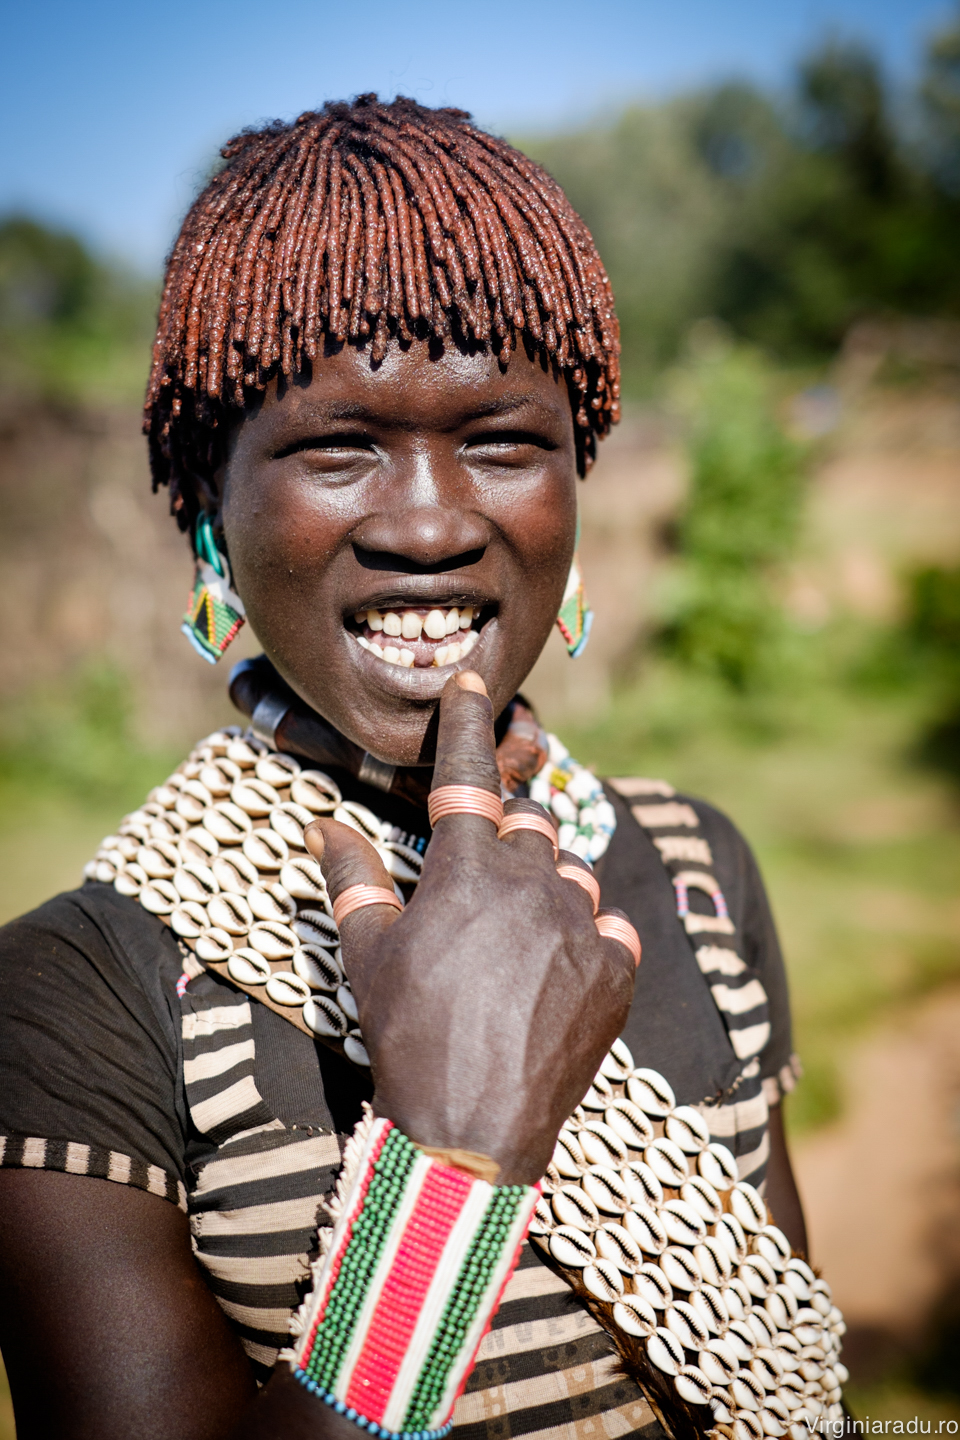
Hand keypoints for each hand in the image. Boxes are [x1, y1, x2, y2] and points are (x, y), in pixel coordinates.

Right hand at [305, 673, 636, 1185]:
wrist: (471, 1127)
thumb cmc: (406, 1033)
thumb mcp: (367, 954)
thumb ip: (352, 877)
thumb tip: (323, 823)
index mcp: (468, 869)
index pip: (467, 774)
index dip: (467, 723)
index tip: (475, 683)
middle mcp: (533, 882)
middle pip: (532, 823)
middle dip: (511, 832)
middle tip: (487, 875)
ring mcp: (581, 926)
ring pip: (573, 874)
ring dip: (550, 888)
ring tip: (518, 940)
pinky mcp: (616, 971)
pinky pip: (612, 929)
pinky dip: (590, 939)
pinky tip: (560, 972)